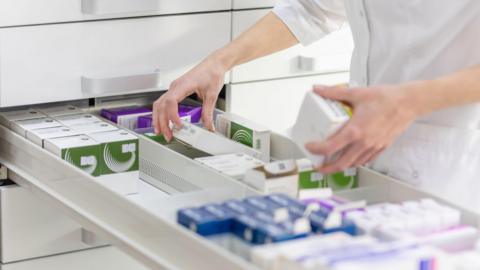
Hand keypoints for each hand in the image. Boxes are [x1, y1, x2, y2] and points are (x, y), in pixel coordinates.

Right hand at [152, 55, 226, 140]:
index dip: (172, 116)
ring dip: (158, 119)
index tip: (179, 126)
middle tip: (168, 136)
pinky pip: (163, 103)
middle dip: (162, 122)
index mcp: (182, 85)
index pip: (171, 102)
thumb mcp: (212, 94)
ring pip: (159, 105)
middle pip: (161, 106)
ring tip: (162, 132)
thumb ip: (208, 111)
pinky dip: (161, 113)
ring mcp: (174, 88)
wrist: (213, 64)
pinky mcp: (176, 91)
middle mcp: (175, 87)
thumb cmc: (212, 73)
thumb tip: (208, 126)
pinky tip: (164, 122)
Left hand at [305, 84, 419, 173]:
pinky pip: (366, 160)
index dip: (316, 150)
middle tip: (318, 166)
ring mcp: (373, 147)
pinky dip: (355, 162)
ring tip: (332, 163)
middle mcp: (364, 142)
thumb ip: (334, 92)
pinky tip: (351, 157)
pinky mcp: (381, 147)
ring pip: (353, 164)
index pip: (330, 147)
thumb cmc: (386, 98)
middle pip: (341, 163)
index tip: (310, 147)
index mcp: (355, 130)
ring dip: (340, 166)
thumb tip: (318, 89)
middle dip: (326, 168)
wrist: (409, 102)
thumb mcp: (357, 93)